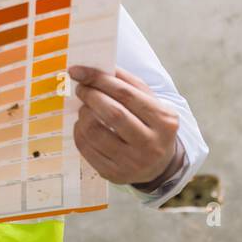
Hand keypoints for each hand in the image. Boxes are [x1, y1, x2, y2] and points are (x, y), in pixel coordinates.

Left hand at [69, 65, 180, 187]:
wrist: (158, 165)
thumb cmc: (149, 124)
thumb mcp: (149, 102)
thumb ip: (126, 82)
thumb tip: (95, 66)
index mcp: (164, 121)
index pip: (126, 94)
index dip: (99, 79)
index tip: (78, 71)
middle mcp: (151, 144)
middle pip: (112, 113)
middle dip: (90, 95)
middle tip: (81, 88)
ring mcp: (132, 162)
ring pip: (94, 131)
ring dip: (83, 114)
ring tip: (85, 108)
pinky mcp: (114, 174)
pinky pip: (86, 148)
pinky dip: (79, 131)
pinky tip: (84, 125)